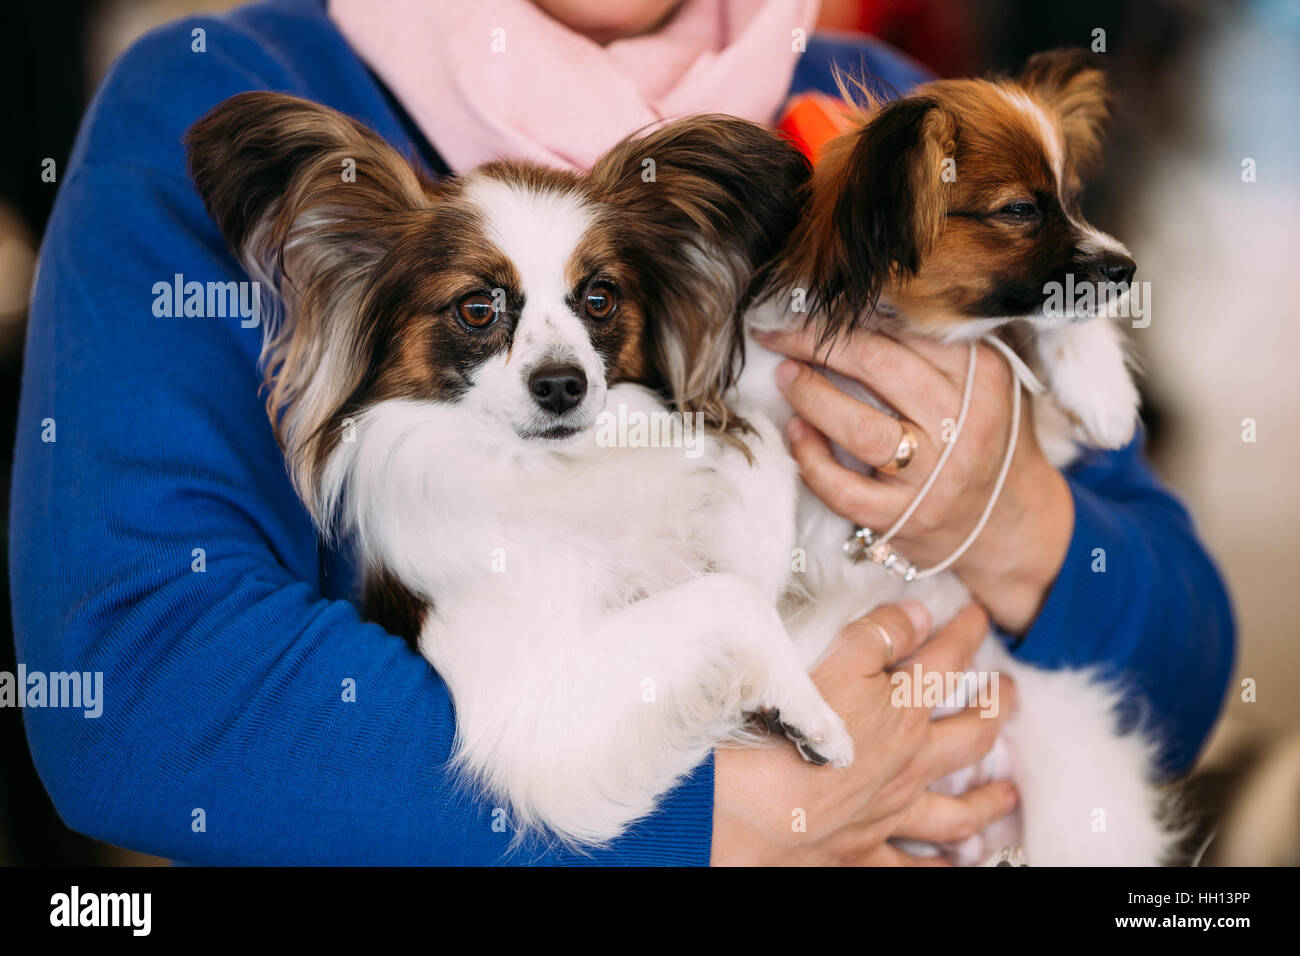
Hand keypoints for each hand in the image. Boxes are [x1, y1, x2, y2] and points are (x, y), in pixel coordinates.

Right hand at [710, 601, 1017, 864]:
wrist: (759, 808)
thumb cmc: (791, 728)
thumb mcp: (836, 659)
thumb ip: (881, 633)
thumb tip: (920, 614)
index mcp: (903, 711)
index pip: (947, 661)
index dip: (967, 633)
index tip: (979, 617)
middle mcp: (909, 764)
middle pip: (970, 736)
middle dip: (996, 710)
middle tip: (1010, 693)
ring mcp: (891, 813)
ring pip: (956, 812)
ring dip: (987, 801)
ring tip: (1008, 794)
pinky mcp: (863, 853)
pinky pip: (914, 868)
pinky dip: (941, 869)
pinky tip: (959, 866)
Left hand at [756, 327, 1073, 633]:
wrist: (1012, 520)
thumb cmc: (985, 436)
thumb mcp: (986, 381)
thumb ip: (939, 345)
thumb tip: (860, 307)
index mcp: (983, 376)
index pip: (905, 329)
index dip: (847, 316)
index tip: (807, 308)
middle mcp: (962, 423)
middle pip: (877, 366)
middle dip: (817, 344)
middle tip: (781, 337)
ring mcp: (933, 476)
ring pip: (859, 428)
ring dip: (811, 396)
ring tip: (786, 377)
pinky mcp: (905, 518)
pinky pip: (844, 488)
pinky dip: (810, 458)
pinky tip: (797, 433)